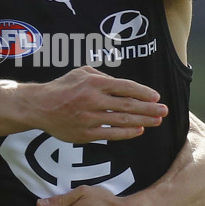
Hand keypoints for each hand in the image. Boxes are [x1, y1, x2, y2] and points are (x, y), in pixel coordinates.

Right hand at [27, 65, 166, 142]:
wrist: (40, 106)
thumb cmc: (62, 87)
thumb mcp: (82, 72)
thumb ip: (103, 76)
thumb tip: (122, 85)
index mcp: (94, 83)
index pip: (126, 87)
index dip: (143, 92)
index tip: (156, 97)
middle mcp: (94, 100)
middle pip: (128, 105)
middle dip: (149, 108)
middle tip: (164, 110)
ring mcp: (90, 118)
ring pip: (122, 120)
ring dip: (143, 121)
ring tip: (157, 121)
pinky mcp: (85, 133)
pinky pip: (110, 134)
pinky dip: (126, 133)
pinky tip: (138, 131)